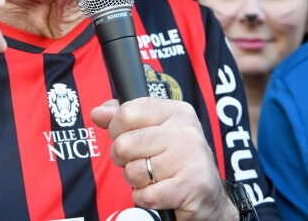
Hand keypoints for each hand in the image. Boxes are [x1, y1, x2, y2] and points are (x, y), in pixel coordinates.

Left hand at [91, 98, 237, 220]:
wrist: (210, 196)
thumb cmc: (175, 158)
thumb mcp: (152, 129)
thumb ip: (122, 117)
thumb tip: (97, 113)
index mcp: (175, 111)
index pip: (127, 112)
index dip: (115, 129)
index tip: (122, 137)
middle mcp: (185, 130)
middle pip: (125, 143)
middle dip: (122, 158)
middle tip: (136, 162)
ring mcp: (190, 157)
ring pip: (134, 171)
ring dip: (135, 180)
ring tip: (151, 177)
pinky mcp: (192, 186)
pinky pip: (147, 194)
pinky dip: (144, 198)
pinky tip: (158, 192)